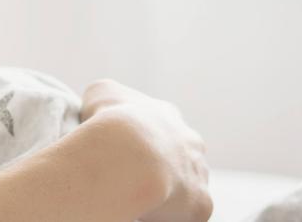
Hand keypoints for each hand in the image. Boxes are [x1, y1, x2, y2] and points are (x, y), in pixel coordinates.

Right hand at [80, 79, 212, 221]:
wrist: (129, 152)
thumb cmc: (110, 120)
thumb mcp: (100, 93)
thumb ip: (106, 97)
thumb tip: (103, 106)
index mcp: (166, 115)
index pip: (156, 125)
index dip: (137, 138)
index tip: (119, 149)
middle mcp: (190, 142)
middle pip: (178, 155)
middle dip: (158, 165)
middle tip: (129, 175)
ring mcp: (199, 173)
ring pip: (184, 185)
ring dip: (165, 191)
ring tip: (135, 197)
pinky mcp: (201, 204)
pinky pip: (185, 213)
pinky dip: (166, 215)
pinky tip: (143, 212)